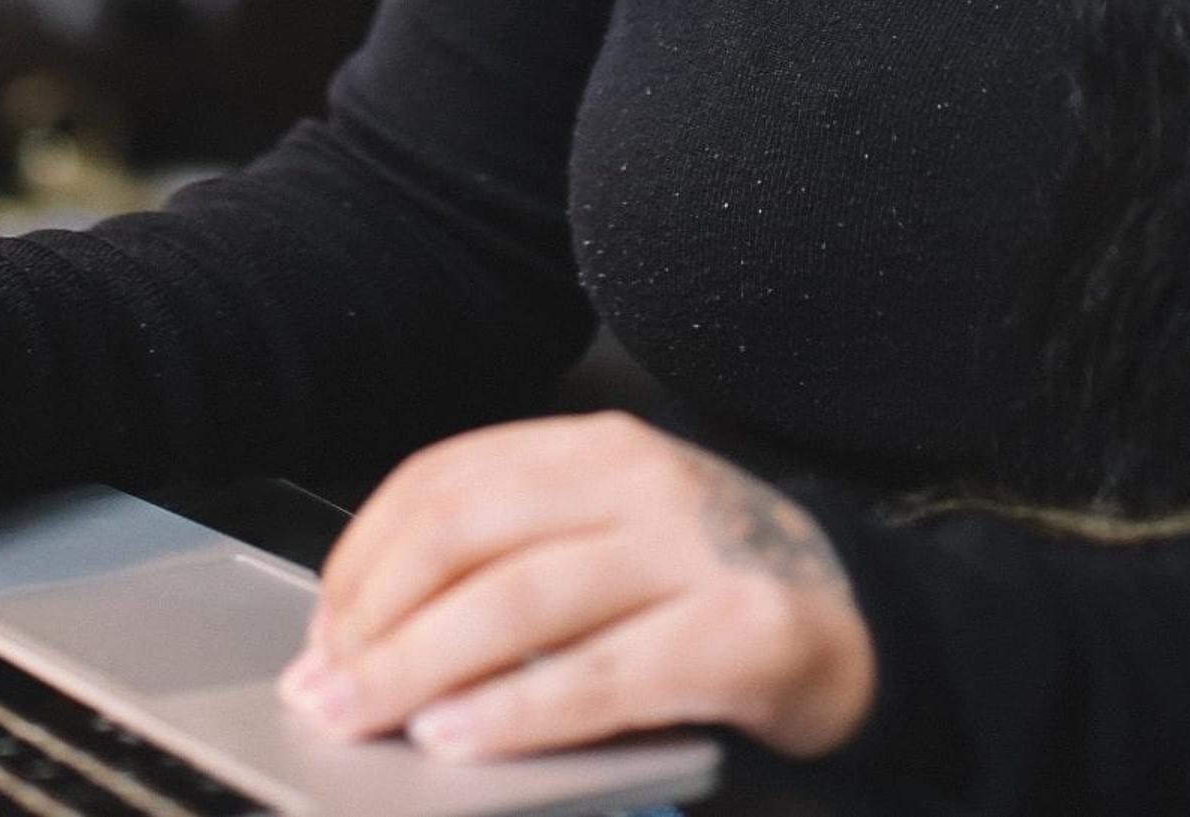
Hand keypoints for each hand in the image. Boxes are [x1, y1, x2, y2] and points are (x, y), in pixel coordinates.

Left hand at [277, 412, 873, 762]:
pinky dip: (516, 711)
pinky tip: (459, 740)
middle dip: (375, 619)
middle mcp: (642, 483)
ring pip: (520, 602)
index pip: (445, 482)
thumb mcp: (611, 541)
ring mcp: (696, 552)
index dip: (365, 556)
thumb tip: (369, 634)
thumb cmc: (712, 589)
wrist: (866, 622)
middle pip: (466, 538)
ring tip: (364, 714)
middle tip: (323, 686)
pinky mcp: (742, 632)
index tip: (323, 626)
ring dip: (420, 668)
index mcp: (598, 450)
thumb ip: (513, 560)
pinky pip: (603, 675)